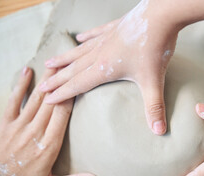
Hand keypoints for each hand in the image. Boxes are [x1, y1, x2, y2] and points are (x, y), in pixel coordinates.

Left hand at [0, 67, 100, 175]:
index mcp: (48, 146)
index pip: (63, 115)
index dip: (71, 96)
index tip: (80, 80)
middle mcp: (34, 133)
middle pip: (51, 102)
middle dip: (62, 82)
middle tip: (71, 62)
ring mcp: (18, 127)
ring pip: (35, 98)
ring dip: (46, 79)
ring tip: (56, 62)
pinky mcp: (5, 126)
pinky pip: (13, 102)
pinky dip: (20, 86)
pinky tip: (26, 71)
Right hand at [40, 0, 180, 134]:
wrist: (161, 16)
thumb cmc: (155, 48)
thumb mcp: (154, 81)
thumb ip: (154, 107)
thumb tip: (158, 131)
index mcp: (105, 67)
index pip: (78, 84)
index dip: (62, 93)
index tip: (47, 99)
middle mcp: (100, 53)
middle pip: (73, 69)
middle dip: (57, 79)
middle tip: (42, 86)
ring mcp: (107, 38)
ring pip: (80, 51)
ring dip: (65, 58)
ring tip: (51, 62)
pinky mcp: (115, 27)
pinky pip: (96, 33)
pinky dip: (86, 37)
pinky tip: (79, 37)